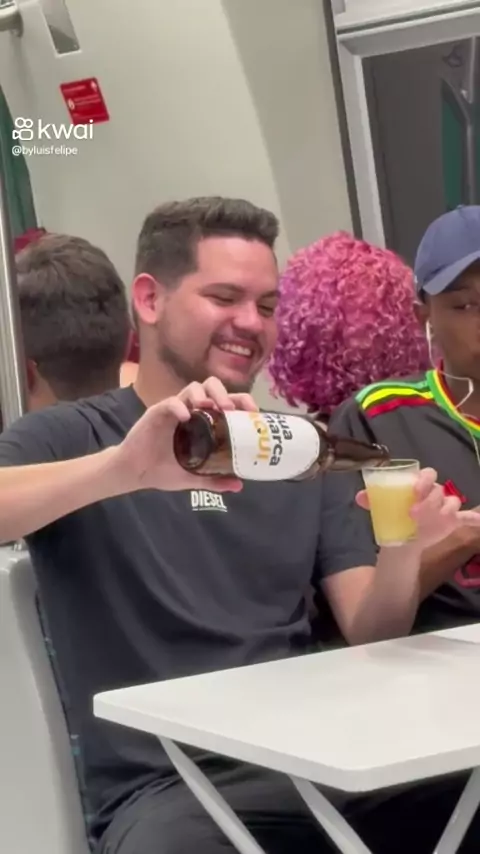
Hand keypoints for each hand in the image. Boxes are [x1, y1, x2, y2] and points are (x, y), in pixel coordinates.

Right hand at [113, 377, 257, 492]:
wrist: (136, 473)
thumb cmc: (164, 470)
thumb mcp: (193, 478)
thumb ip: (215, 480)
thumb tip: (240, 484)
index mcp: (203, 421)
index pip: (226, 401)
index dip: (241, 401)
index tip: (253, 412)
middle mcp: (191, 410)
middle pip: (210, 386)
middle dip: (224, 393)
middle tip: (231, 409)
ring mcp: (173, 410)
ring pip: (192, 388)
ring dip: (204, 395)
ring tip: (211, 408)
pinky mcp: (156, 413)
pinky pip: (169, 403)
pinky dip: (179, 407)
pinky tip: (185, 418)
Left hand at [356, 468, 479, 549]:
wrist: (404, 536)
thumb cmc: (396, 513)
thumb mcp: (383, 506)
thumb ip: (373, 499)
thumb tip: (360, 497)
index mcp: (420, 484)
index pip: (427, 474)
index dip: (423, 480)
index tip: (414, 490)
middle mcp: (435, 493)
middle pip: (439, 489)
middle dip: (430, 498)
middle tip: (414, 512)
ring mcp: (445, 508)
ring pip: (452, 503)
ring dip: (443, 510)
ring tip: (428, 522)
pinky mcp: (452, 522)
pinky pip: (467, 517)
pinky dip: (473, 518)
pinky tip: (478, 521)